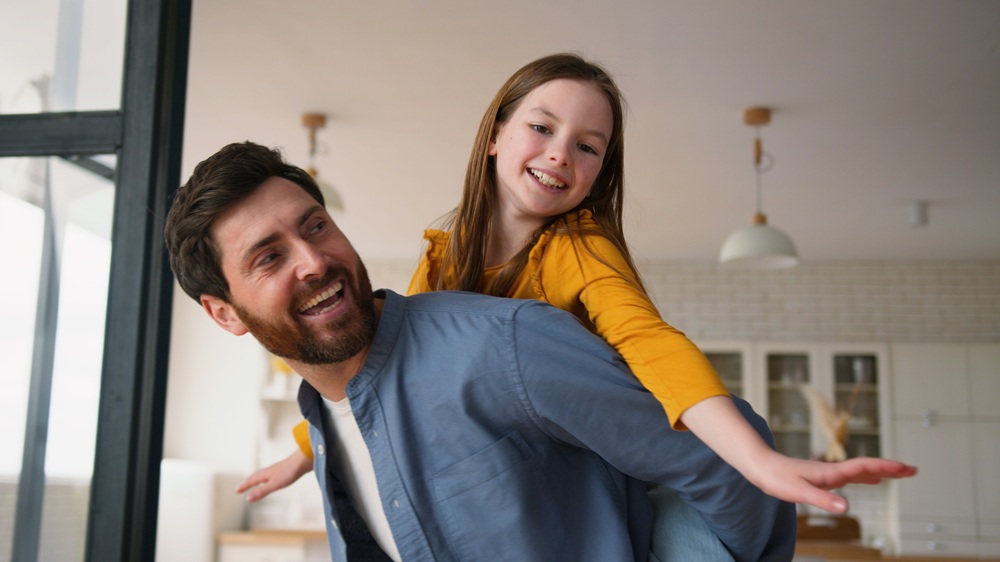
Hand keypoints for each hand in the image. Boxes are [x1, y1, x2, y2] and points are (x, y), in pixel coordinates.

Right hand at [235, 449, 313, 501]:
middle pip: (254, 477)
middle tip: (241, 488)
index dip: (243, 487)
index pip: (250, 481)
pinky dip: (265, 479)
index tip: (236, 491)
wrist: (303, 461)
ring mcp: (275, 470)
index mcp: (264, 475)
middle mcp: (268, 471)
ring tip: (254, 483)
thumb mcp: (274, 485)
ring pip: (262, 475)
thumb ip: (261, 491)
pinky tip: (271, 479)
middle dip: (247, 483)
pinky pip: (269, 475)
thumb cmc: (289, 472)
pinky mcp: (282, 470)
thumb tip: (247, 498)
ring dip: (255, 480)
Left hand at [750, 453, 916, 512]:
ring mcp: (827, 473)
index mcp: (831, 473)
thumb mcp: (799, 492)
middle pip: (867, 467)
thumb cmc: (777, 479)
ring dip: (881, 471)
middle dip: (891, 468)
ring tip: (899, 473)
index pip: (865, 467)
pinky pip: (850, 475)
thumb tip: (846, 508)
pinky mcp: (821, 477)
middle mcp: (832, 471)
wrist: (760, 466)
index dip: (887, 468)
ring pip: (860, 470)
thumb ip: (823, 500)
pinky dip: (865, 476)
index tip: (908, 468)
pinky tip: (868, 480)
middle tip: (914, 470)